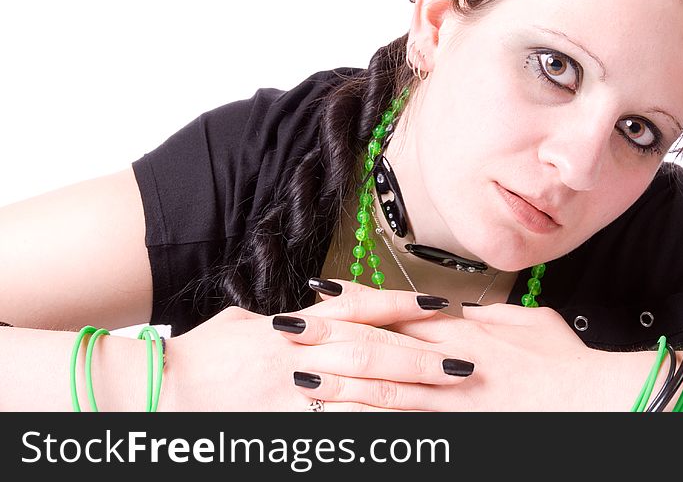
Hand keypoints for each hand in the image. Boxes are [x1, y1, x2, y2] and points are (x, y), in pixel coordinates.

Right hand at [161, 284, 469, 410]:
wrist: (163, 390)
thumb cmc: (204, 353)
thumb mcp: (248, 323)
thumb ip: (291, 320)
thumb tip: (318, 311)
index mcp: (295, 324)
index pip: (360, 307)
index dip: (403, 304)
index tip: (441, 303)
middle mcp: (301, 354)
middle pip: (374, 351)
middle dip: (422, 357)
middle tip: (465, 362)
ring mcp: (294, 393)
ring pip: (364, 394)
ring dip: (409, 396)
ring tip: (447, 400)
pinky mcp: (286, 426)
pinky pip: (337, 430)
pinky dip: (371, 431)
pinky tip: (401, 434)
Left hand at [281, 280, 598, 410]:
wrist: (592, 403)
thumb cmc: (565, 362)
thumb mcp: (529, 323)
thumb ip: (489, 316)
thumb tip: (463, 311)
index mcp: (464, 331)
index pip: (399, 309)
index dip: (357, 299)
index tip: (321, 290)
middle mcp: (450, 364)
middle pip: (378, 346)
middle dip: (330, 337)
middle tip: (288, 329)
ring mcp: (451, 405)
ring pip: (381, 393)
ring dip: (338, 384)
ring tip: (299, 378)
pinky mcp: (456, 435)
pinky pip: (404, 434)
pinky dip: (369, 429)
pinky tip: (338, 428)